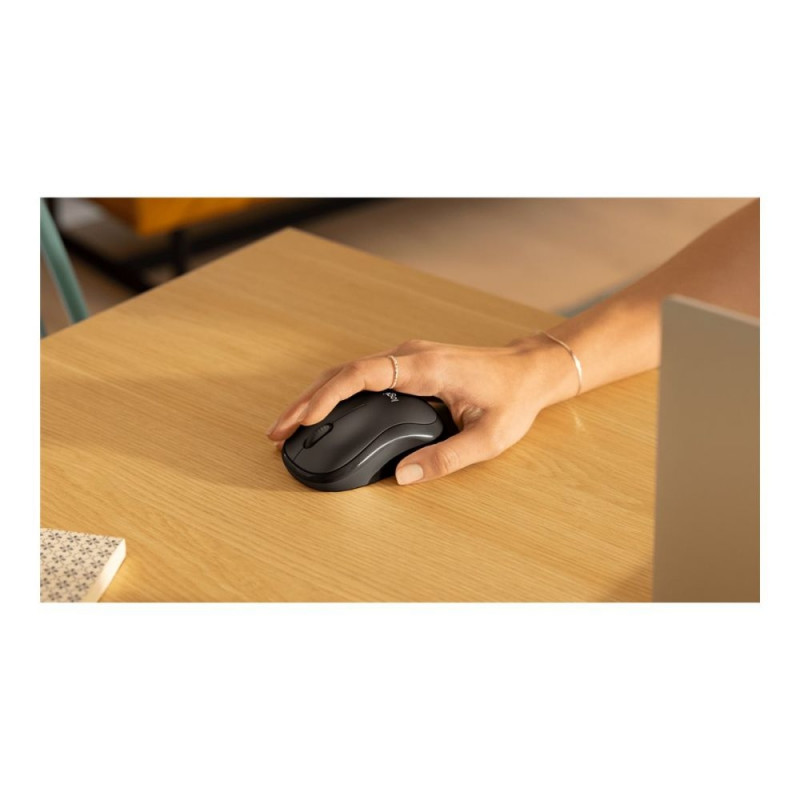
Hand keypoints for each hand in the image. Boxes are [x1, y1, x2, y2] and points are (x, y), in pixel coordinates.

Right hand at [268, 337, 575, 484]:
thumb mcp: (489, 438)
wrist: (528, 371)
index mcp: (425, 368)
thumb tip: (402, 477)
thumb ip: (446, 458)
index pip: (363, 373)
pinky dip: (335, 393)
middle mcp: (410, 356)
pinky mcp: (406, 366)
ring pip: (347, 372)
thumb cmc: (512, 399)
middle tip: (278, 431)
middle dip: (306, 401)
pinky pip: (362, 375)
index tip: (303, 418)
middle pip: (343, 372)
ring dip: (316, 396)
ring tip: (290, 426)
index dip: (327, 395)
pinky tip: (322, 412)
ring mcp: (406, 358)